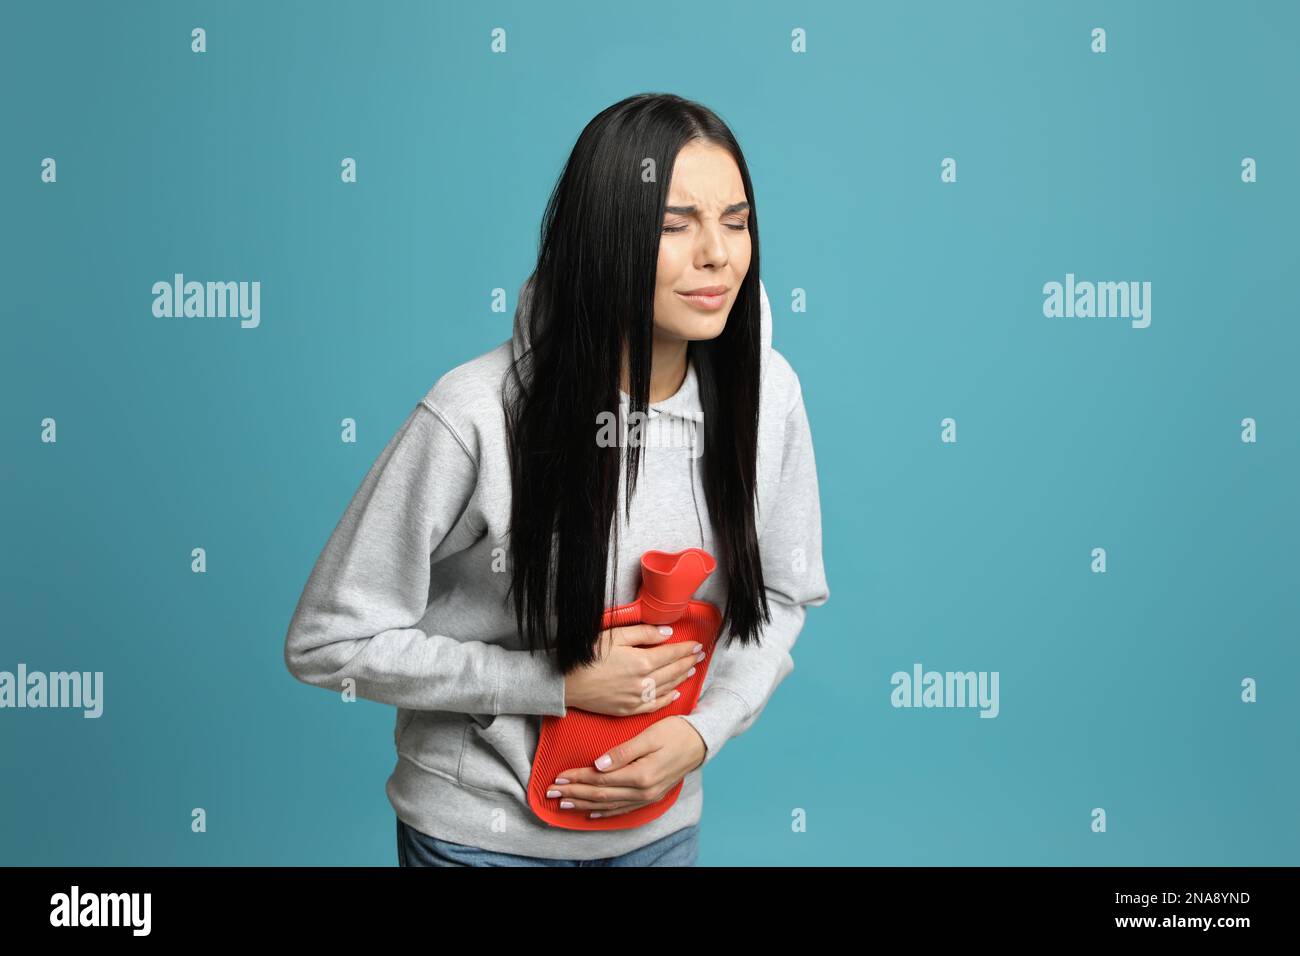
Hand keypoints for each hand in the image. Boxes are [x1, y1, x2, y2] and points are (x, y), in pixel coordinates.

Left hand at [545, 716, 707, 818]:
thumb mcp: (649, 736)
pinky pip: (623, 809)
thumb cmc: (675, 732)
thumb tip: (598, 765)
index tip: (558, 776)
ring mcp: (647, 797)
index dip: (577, 779)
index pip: (600, 780)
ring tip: (564, 803)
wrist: (700, 742)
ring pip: (608, 805)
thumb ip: (623, 752)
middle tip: (552, 792)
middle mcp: (643, 791)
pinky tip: (591, 813)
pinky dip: (605, 812)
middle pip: (600, 795)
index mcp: (640, 775)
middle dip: (573, 794)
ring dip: (583, 804)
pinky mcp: (650, 797)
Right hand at [563, 623, 704, 716]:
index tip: (697, 645)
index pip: (672, 654)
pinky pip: (654, 705)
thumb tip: (667, 634)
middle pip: (673, 671)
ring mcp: (636, 698)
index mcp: (642, 662)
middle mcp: (643, 682)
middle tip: (700, 656)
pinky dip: (667, 699)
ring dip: (681, 678)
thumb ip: (644, 634)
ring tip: (691, 670)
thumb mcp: (615, 636)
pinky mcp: (628, 710)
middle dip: (688, 662)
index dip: (686, 649)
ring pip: (666, 688)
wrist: (565, 682)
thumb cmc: (588, 655)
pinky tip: (675, 693)